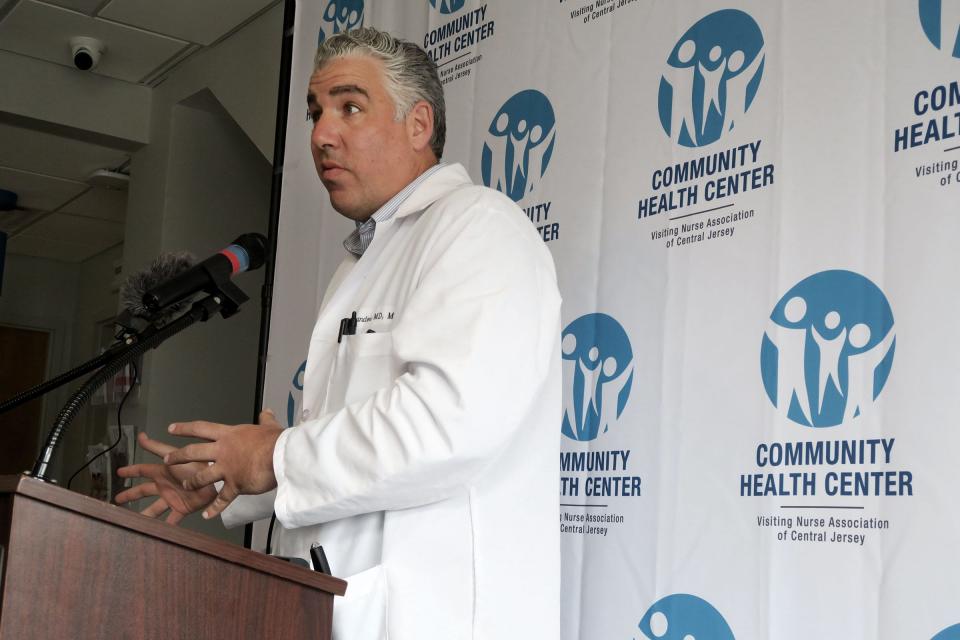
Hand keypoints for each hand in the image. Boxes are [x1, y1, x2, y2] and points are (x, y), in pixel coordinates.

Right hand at [115, 432, 216, 524]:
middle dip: (131, 495)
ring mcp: (172, 498)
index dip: (131, 470)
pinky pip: (171, 520)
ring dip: (144, 515)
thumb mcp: (174, 456)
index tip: (119, 472)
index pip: (142, 470)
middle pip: (143, 490)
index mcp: (162, 472)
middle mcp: (165, 485)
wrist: (215, 480)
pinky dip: (165, 528)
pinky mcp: (181, 508)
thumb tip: (141, 435)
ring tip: (132, 524)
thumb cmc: (195, 466)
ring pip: (153, 508)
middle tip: (116, 500)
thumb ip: (157, 447)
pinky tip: (157, 535)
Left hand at [162, 409, 283, 519]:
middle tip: (167, 460)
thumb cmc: (276, 441)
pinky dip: (214, 508)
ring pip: (201, 477)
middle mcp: (222, 451)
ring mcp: (226, 469)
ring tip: (185, 485)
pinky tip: (206, 515)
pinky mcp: (234, 485)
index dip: (184, 429)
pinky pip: (221, 500)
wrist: (280, 456)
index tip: (171, 429)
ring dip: (192, 482)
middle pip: (193, 453)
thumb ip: (265, 420)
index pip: (201, 429)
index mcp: (229, 435)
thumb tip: (267, 412)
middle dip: (178, 457)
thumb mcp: (269, 427)